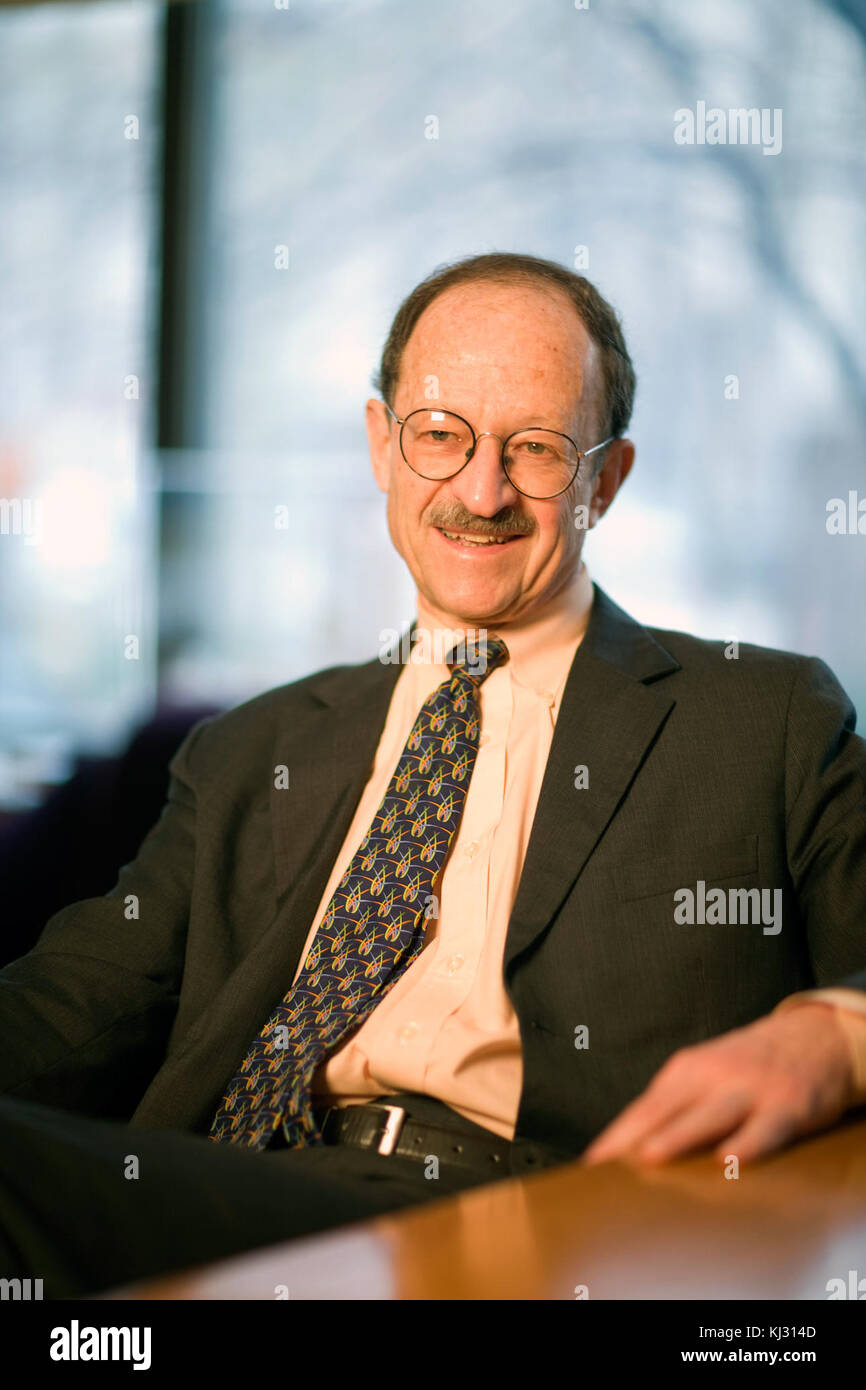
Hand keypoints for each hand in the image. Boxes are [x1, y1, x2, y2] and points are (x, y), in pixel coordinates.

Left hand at [582, 1003, 856, 1166]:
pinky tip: (728, 1160)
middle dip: (632, 1138)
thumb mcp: (707, 1076)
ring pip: (709, 1115)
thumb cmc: (747, 1068)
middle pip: (665, 1110)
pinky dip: (746, 1144)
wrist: (814, 1037)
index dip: (614, 1138)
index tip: (589, 1166)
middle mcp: (712, 1076)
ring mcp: (750, 1089)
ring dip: (677, 1135)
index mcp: (686, 1071)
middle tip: (606, 1167)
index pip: (642, 1110)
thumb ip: (675, 1109)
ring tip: (649, 1156)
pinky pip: (764, 1128)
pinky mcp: (788, 1105)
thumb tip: (630, 1153)